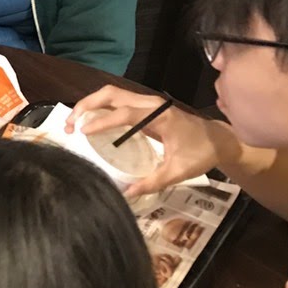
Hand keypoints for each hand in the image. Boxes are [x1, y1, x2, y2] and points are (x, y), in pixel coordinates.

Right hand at [65, 85, 231, 198]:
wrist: (218, 139)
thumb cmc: (200, 153)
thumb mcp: (178, 171)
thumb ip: (153, 182)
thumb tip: (126, 194)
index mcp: (159, 115)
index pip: (125, 112)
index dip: (103, 121)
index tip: (83, 131)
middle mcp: (150, 103)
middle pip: (111, 94)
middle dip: (86, 105)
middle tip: (69, 125)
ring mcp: (146, 103)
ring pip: (111, 94)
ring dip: (89, 105)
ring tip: (73, 124)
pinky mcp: (143, 107)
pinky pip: (116, 102)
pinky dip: (98, 108)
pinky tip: (88, 124)